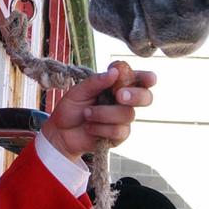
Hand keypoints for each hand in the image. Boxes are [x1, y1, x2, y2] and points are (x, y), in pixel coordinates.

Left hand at [41, 66, 155, 161]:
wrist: (60, 132)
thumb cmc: (71, 108)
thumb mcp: (79, 91)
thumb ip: (96, 82)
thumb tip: (114, 72)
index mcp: (116, 86)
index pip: (139, 80)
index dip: (147, 78)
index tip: (148, 79)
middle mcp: (124, 102)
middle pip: (146, 97)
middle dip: (135, 96)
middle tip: (119, 95)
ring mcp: (123, 119)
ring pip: (127, 114)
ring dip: (104, 113)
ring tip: (86, 114)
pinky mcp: (119, 136)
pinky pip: (118, 131)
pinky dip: (100, 128)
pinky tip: (89, 127)